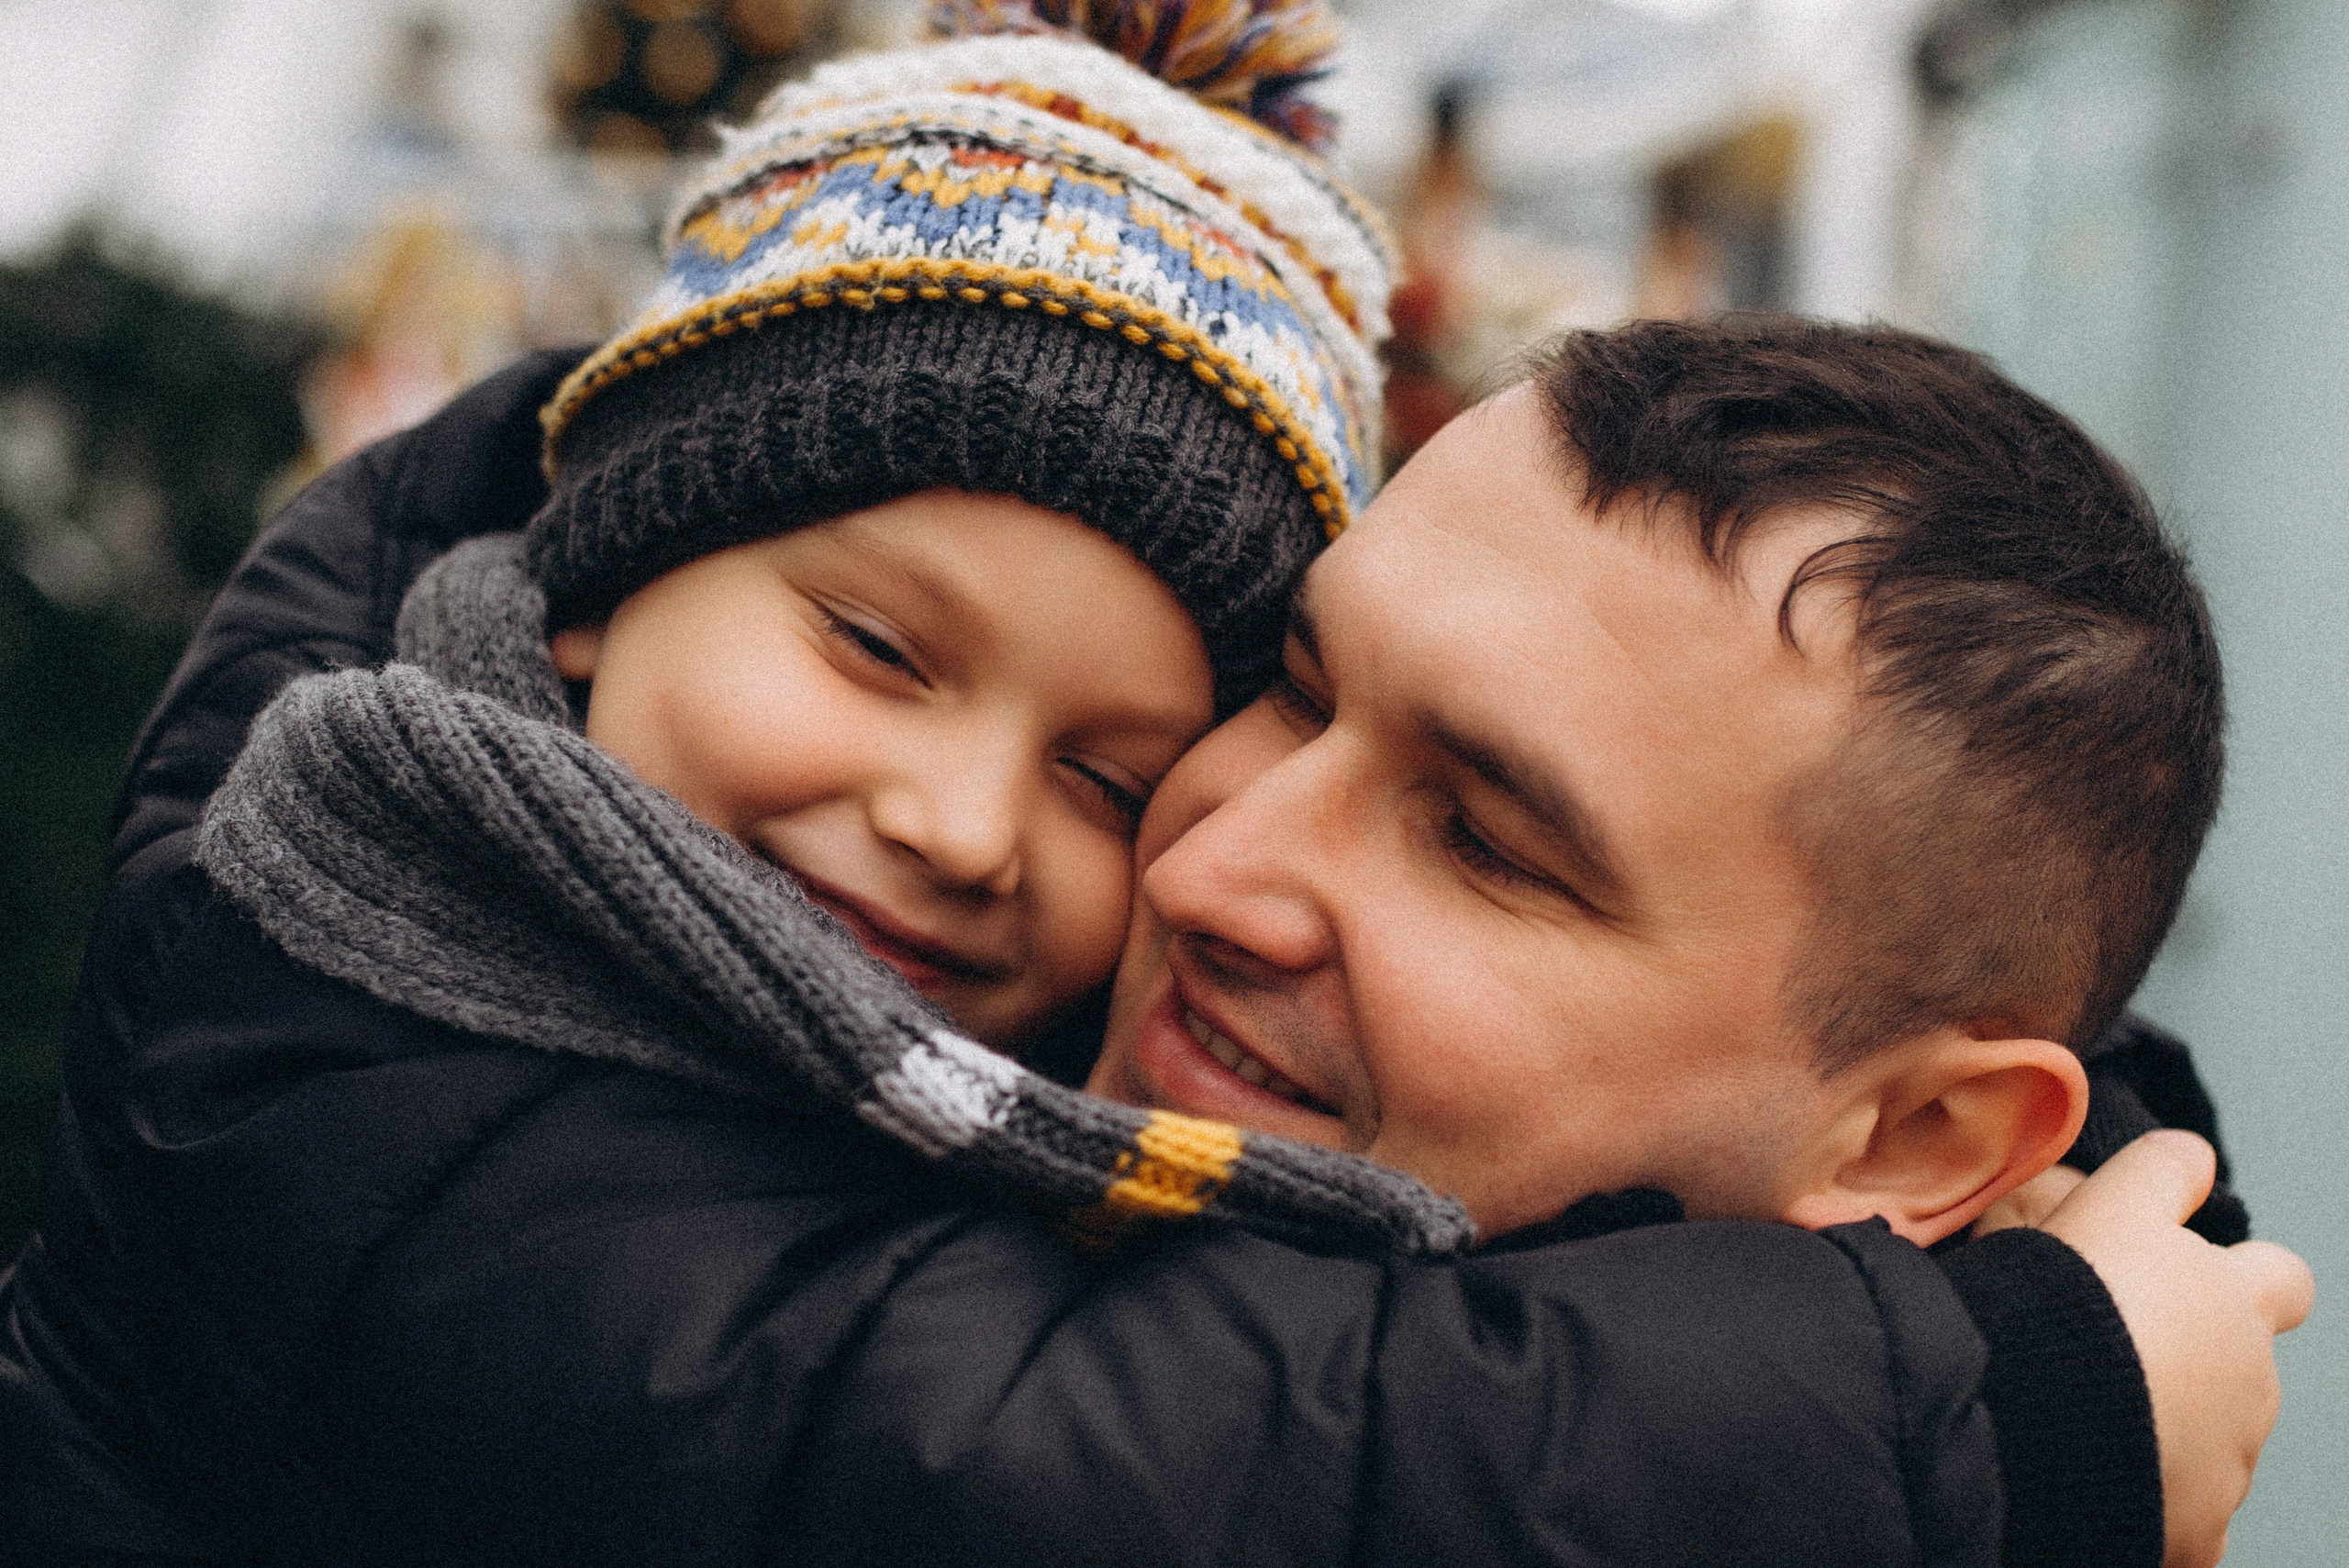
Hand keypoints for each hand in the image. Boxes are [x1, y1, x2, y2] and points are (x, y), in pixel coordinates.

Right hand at [1986, 1131, 2312, 1567]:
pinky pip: (2182, 1517)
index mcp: (2239, 1304)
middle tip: (2115, 1348)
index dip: (2248, 1276)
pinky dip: (2150, 1499)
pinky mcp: (2196, 1531)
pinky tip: (2095, 1477)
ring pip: (2210, 1441)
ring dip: (2165, 1426)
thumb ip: (2162, 1170)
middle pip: (2240, 1368)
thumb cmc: (2078, 1301)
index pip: (2283, 1280)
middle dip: (2195, 1362)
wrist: (2043, 1412)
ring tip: (2086, 1410)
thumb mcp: (2114, 1203)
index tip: (2194, 1278)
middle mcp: (2252, 1386)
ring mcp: (2229, 1465)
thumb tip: (2194, 1152)